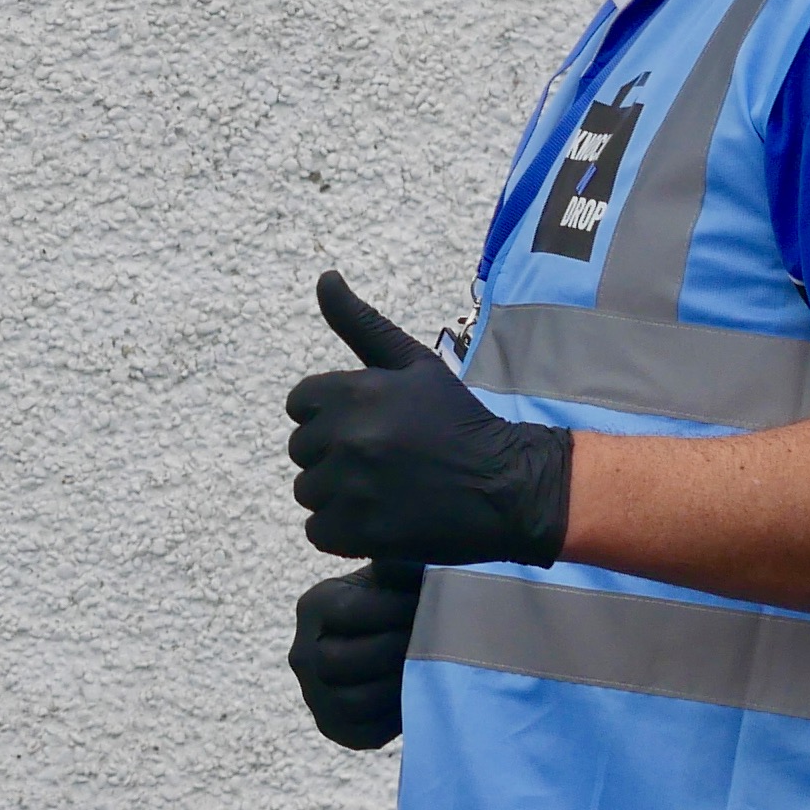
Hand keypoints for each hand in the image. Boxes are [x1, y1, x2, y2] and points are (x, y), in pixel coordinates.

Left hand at [285, 272, 573, 565]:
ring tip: (386, 490)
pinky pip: (319, 532)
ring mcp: (353, 487)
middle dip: (334, 456)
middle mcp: (349, 437)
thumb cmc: (459, 421)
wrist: (510, 486)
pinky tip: (383, 519)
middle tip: (384, 462)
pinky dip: (344, 532)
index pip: (300, 404)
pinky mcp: (360, 532)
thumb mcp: (414, 364)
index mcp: (356, 391)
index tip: (368, 428)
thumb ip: (361, 322)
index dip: (331, 417)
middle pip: (302, 450)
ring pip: (308, 492)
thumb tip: (324, 277)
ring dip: (339, 496)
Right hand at [290, 561, 423, 747]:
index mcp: (314, 606)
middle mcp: (303, 653)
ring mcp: (315, 695)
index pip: (347, 613)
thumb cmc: (402, 601)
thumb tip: (407, 555)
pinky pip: (364, 731)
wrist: (396, 645)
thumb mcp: (397, 576)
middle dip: (394, 651)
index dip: (393, 610)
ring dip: (396, 685)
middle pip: (339, 661)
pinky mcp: (335, 727)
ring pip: (353, 700)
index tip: (429, 605)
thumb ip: (399, 566)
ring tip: (429, 669)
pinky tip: (417, 694)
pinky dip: (393, 717)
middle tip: (434, 641)